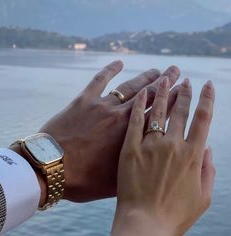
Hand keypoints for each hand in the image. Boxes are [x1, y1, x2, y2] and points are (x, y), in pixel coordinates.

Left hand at [40, 61, 179, 201]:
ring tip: (156, 70)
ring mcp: (102, 105)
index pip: (158, 114)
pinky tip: (119, 62)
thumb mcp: (113, 181)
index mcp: (130, 135)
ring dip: (144, 77)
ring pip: (129, 86)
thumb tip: (147, 164)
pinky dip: (110, 70)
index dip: (173, 100)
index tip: (182, 90)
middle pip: (148, 95)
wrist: (50, 167)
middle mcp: (120, 116)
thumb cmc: (82, 178)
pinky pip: (100, 80)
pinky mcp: (83, 100)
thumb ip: (133, 168)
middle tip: (175, 72)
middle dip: (164, 83)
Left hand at [112, 77, 214, 235]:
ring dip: (163, 92)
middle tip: (184, 79)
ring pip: (158, 110)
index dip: (206, 99)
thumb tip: (206, 149)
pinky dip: (139, 104)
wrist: (144, 224)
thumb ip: (207, 170)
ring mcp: (149, 144)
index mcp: (192, 155)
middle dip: (183, 92)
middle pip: (180, 110)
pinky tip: (142, 91)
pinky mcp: (129, 147)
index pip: (202, 118)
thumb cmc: (174, 214)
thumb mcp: (202, 196)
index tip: (206, 85)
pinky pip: (134, 120)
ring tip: (165, 78)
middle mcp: (172, 145)